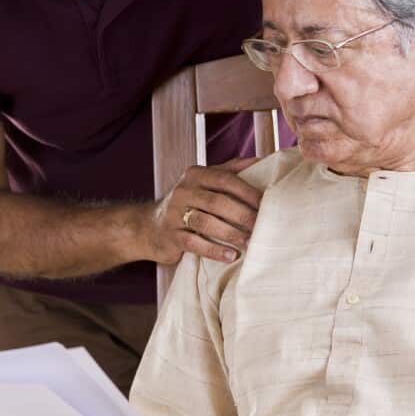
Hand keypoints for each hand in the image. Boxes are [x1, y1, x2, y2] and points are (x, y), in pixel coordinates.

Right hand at [143, 157, 261, 264]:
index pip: (225, 179)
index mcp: (195, 175)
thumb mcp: (204, 181)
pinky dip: (214, 250)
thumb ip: (230, 170)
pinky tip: (231, 256)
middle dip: (242, 214)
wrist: (148, 226)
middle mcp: (183, 191)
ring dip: (230, 233)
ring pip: (205, 222)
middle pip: (217, 202)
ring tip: (249, 242)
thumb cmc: (187, 202)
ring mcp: (174, 214)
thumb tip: (260, 159)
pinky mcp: (170, 236)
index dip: (247, 192)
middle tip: (261, 225)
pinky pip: (194, 243)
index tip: (265, 204)